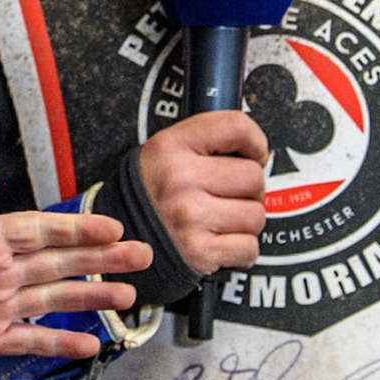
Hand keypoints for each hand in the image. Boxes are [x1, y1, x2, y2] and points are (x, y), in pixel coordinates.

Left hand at [0, 164, 152, 364]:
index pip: (40, 229)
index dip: (77, 227)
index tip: (112, 224)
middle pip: (59, 262)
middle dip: (100, 257)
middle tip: (141, 253)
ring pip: (54, 299)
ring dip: (90, 296)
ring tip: (128, 293)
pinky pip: (29, 340)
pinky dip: (59, 343)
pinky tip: (88, 343)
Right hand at [137, 111, 267, 273]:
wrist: (121, 239)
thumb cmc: (151, 193)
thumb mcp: (164, 153)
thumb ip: (205, 142)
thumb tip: (258, 152)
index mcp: (170, 146)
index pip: (235, 127)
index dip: (255, 141)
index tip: (253, 154)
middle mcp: (178, 179)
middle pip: (253, 177)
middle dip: (249, 189)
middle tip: (228, 194)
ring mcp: (189, 217)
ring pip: (256, 215)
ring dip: (245, 221)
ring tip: (221, 218)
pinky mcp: (199, 252)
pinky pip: (249, 247)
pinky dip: (241, 249)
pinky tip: (220, 241)